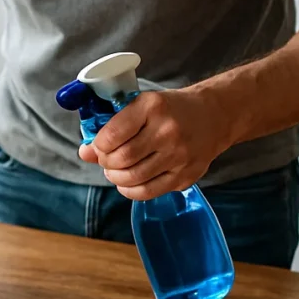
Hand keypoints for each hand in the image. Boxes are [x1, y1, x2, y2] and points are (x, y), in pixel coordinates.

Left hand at [78, 88, 233, 199]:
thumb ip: (111, 128)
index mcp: (152, 107)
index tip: (100, 145)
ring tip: (117, 170)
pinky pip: (148, 192)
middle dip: (106, 163)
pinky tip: (129, 182)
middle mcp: (167, 131)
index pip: (111, 135)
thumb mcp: (141, 106)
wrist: (214, 115)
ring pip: (133, 178)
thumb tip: (85, 153)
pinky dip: (131, 190)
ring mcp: (179, 155)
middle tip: (108, 160)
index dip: (98, 145)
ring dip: (116, 177)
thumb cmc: (170, 110)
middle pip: (121, 159)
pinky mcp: (186, 175)